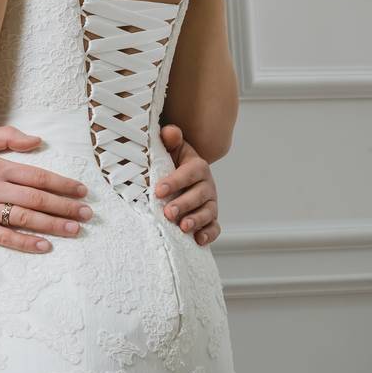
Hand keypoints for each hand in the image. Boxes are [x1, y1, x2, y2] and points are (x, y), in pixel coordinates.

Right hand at [0, 126, 92, 252]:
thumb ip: (6, 138)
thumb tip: (37, 141)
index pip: (38, 176)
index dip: (63, 184)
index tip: (81, 191)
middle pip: (38, 199)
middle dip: (66, 207)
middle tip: (87, 214)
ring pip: (26, 219)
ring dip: (54, 225)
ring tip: (75, 229)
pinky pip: (5, 237)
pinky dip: (27, 242)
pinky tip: (45, 245)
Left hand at [154, 124, 220, 245]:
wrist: (179, 176)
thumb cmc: (171, 162)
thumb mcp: (170, 149)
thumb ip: (170, 140)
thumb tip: (170, 132)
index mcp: (196, 167)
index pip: (189, 172)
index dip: (175, 181)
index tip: (158, 190)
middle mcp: (206, 185)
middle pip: (199, 195)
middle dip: (184, 204)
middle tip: (168, 212)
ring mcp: (209, 203)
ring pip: (208, 212)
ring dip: (196, 220)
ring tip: (183, 226)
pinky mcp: (209, 218)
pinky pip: (214, 227)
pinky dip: (208, 234)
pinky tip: (198, 240)